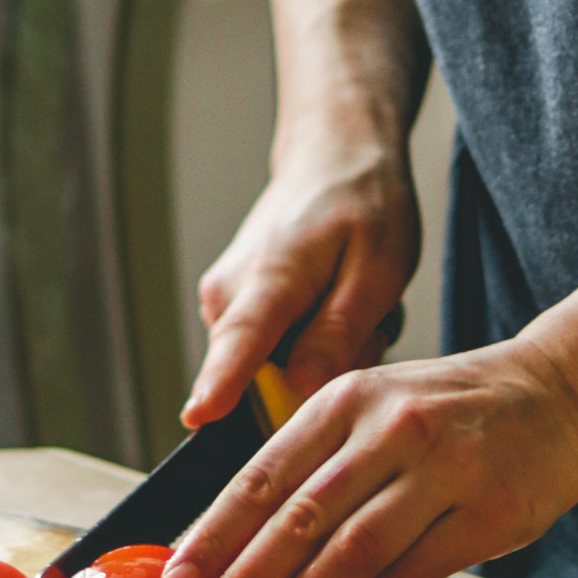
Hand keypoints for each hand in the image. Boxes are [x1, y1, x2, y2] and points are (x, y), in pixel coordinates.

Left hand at [161, 339, 577, 577]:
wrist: (561, 391)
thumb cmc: (451, 411)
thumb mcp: (376, 405)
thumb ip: (315, 459)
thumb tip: (238, 537)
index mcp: (348, 399)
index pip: (262, 475)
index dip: (214, 532)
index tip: (177, 576)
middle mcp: (391, 429)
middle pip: (300, 517)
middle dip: (244, 577)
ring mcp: (443, 470)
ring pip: (351, 550)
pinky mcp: (485, 515)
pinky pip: (408, 574)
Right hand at [183, 129, 419, 429]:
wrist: (332, 158)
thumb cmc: (362, 204)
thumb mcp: (380, 267)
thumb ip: (339, 333)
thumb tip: (301, 388)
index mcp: (270, 276)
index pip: (239, 342)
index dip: (221, 386)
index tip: (197, 418)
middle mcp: (229, 294)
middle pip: (267, 379)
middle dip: (324, 370)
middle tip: (367, 319)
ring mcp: (222, 304)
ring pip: (275, 371)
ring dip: (322, 353)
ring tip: (350, 303)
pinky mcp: (230, 312)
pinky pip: (272, 355)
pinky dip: (311, 341)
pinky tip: (331, 305)